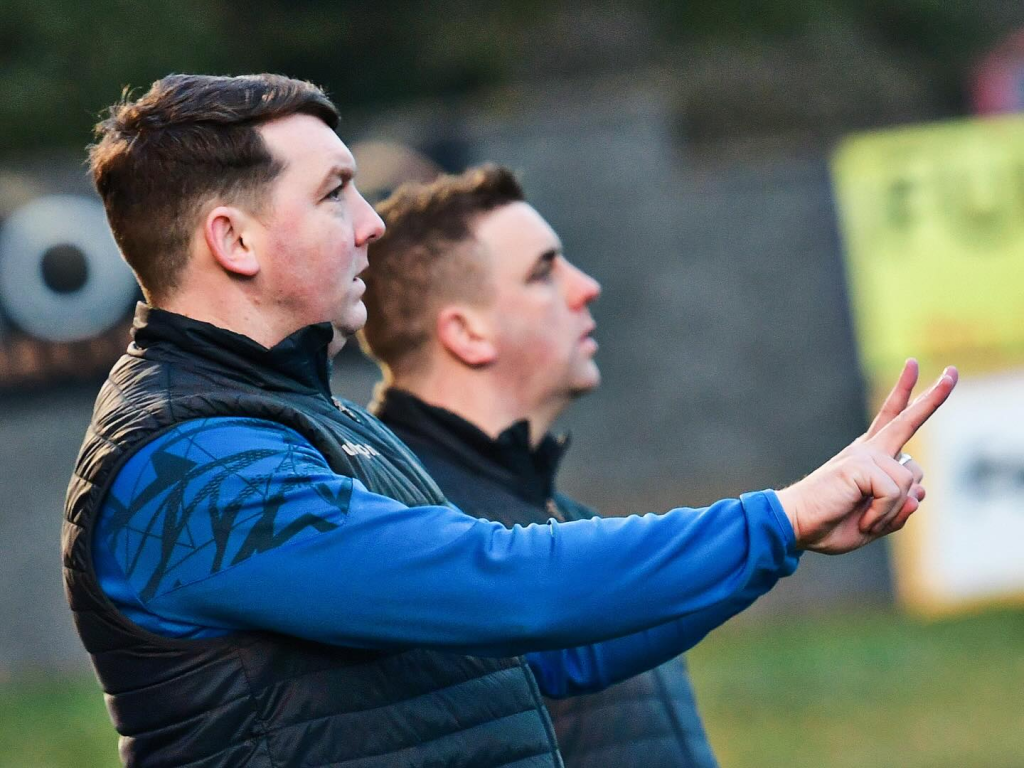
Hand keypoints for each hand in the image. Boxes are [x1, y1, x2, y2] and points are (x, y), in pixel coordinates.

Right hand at [776, 359, 957, 553]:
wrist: (795, 524)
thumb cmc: (830, 523)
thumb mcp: (877, 522)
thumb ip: (901, 509)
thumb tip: (918, 494)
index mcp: (869, 458)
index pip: (892, 421)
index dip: (905, 394)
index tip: (913, 365)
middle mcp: (868, 451)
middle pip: (905, 420)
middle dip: (933, 397)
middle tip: (953, 372)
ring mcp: (864, 455)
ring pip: (908, 483)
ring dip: (892, 512)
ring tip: (865, 521)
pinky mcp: (859, 465)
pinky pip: (894, 493)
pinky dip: (882, 515)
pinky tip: (863, 520)